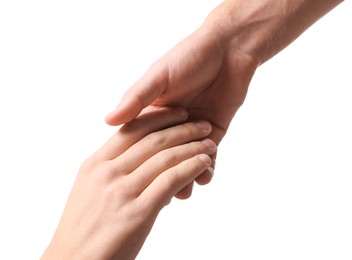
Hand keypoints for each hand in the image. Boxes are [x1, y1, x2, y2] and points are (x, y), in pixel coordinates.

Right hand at [42, 108, 215, 259]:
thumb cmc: (85, 229)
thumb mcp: (91, 193)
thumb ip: (114, 173)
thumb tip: (144, 165)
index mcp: (95, 164)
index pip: (130, 129)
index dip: (158, 117)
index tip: (177, 112)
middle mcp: (106, 173)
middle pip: (151, 140)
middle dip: (181, 129)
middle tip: (200, 124)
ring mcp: (120, 192)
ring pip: (164, 158)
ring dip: (192, 147)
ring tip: (209, 143)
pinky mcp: (137, 213)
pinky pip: (170, 181)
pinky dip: (190, 168)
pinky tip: (204, 164)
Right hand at [105, 16, 257, 183]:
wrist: (229, 50)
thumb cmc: (189, 57)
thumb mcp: (158, 76)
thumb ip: (137, 99)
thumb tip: (109, 121)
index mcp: (153, 111)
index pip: (142, 141)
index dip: (139, 160)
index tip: (132, 180)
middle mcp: (171, 123)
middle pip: (165, 155)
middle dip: (163, 174)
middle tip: (159, 195)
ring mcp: (193, 129)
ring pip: (187, 159)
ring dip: (186, 175)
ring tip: (184, 192)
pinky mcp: (214, 131)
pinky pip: (209, 155)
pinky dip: (207, 167)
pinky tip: (205, 176)